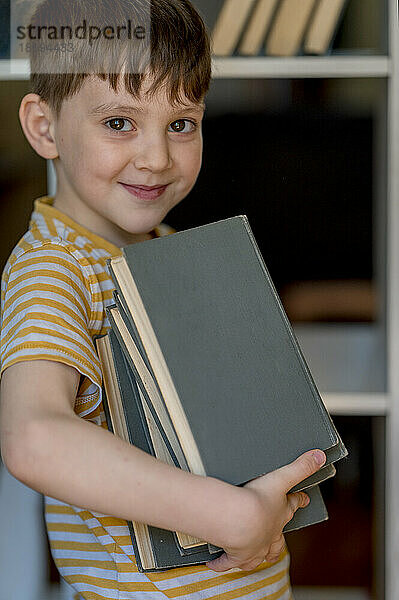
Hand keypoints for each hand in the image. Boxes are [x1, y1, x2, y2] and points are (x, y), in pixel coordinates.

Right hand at [206, 449, 325, 571]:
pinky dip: (222, 563)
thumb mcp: (282, 478)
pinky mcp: (235, 555)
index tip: (303, 500)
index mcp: (280, 514)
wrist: (239, 519)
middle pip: (277, 541)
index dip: (298, 501)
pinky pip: (228, 561)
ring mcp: (253, 548)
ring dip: (257, 557)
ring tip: (255, 558)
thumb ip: (301, 466)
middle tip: (278, 543)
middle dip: (278, 541)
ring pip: (258, 555)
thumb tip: (320, 455)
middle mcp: (270, 535)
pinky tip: (215, 564)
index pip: (292, 506)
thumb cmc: (260, 499)